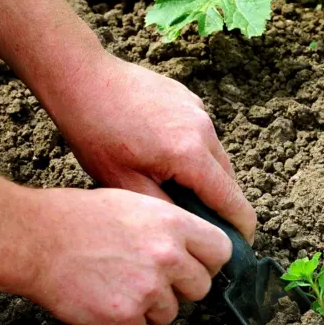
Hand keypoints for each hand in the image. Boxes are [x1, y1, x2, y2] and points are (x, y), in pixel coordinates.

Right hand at [25, 187, 232, 324]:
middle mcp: (167, 257)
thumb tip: (191, 247)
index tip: (200, 264)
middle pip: (200, 287)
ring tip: (119, 283)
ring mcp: (147, 289)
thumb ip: (169, 226)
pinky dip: (123, 321)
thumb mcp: (134, 204)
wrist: (36, 239)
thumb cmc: (79, 217)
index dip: (210, 260)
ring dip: (149, 305)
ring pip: (169, 313)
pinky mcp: (124, 316)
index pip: (221, 250)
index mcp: (173, 224)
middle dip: (180, 287)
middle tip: (152, 276)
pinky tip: (104, 297)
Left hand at [44, 53, 256, 243]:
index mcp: (190, 154)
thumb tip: (190, 226)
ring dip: (206, 176)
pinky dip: (195, 151)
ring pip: (217, 156)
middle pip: (229, 179)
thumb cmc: (95, 132)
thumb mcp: (123, 183)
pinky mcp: (190, 99)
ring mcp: (199, 110)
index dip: (240, 227)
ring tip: (173, 186)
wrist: (83, 79)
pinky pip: (203, 135)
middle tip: (195, 221)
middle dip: (220, 204)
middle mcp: (204, 129)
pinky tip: (163, 154)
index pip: (232, 201)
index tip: (239, 245)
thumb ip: (164, 209)